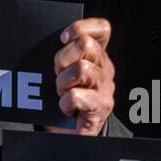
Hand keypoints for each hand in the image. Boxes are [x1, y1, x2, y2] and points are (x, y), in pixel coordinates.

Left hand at [51, 18, 115, 134]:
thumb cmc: (64, 98)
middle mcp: (105, 69)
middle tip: (58, 75)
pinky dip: (64, 103)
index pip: (102, 29)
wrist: (69, 133)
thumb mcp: (62, 70)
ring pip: (81, 68)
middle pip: (85, 44)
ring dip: (63, 82)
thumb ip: (63, 53)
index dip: (80, 28)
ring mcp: (105, 89)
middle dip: (63, 58)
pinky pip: (76, 96)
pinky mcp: (100, 108)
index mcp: (97, 56)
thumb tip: (55, 39)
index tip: (63, 39)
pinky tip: (66, 108)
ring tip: (62, 93)